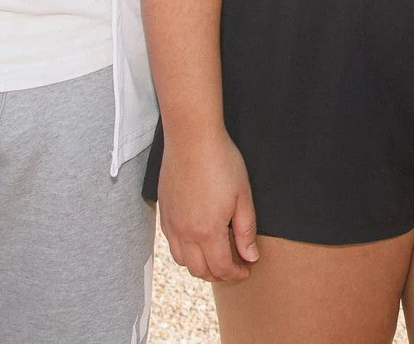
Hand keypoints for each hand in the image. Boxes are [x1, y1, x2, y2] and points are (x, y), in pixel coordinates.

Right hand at [157, 131, 258, 281]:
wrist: (192, 138)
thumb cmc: (221, 163)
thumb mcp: (243, 197)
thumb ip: (246, 231)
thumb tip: (250, 256)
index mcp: (207, 231)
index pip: (221, 267)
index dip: (236, 273)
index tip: (246, 270)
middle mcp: (185, 233)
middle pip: (199, 270)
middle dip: (218, 275)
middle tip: (232, 268)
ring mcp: (171, 223)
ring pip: (182, 260)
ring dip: (199, 266)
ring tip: (215, 257)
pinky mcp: (163, 212)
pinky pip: (171, 243)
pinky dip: (184, 251)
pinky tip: (196, 241)